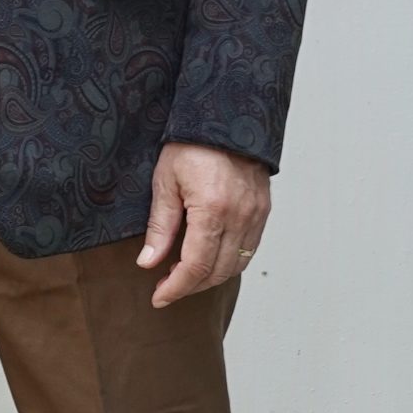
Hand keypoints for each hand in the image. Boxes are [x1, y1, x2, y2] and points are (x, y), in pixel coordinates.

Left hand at [138, 143, 269, 308]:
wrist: (226, 116)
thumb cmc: (192, 144)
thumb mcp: (165, 182)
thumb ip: (160, 226)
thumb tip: (148, 263)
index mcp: (213, 210)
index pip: (195, 267)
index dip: (176, 288)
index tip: (159, 297)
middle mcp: (240, 217)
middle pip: (218, 272)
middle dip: (190, 286)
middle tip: (167, 287)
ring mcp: (256, 215)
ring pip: (236, 265)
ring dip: (210, 278)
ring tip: (184, 275)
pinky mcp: (263, 211)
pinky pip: (249, 249)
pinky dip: (229, 262)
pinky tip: (209, 258)